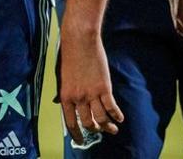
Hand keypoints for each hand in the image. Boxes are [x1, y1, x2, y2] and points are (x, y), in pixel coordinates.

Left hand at [57, 28, 123, 145]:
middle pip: (88, 123)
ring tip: (113, 129)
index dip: (76, 134)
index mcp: (65, 96)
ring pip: (101, 118)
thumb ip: (65, 92)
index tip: (80, 141)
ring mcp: (92, 93)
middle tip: (100, 132)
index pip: (70, 122)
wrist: (80, 40)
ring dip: (108, 126)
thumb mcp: (62, 77)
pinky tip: (120, 117)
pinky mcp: (104, 87)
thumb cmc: (69, 55)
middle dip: (95, 130)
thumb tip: (63, 104)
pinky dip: (116, 114)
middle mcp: (78, 98)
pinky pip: (111, 106)